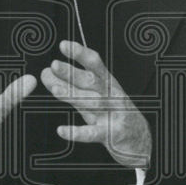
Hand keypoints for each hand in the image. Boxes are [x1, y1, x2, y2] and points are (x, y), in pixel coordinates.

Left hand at [40, 40, 151, 168]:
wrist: (139, 139)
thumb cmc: (112, 113)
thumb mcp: (91, 97)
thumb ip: (69, 86)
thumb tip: (46, 73)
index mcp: (107, 83)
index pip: (94, 64)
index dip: (80, 53)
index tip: (64, 45)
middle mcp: (111, 95)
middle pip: (92, 81)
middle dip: (73, 72)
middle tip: (54, 64)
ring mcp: (113, 114)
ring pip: (93, 103)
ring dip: (74, 95)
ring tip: (55, 90)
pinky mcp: (110, 134)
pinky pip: (92, 133)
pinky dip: (77, 132)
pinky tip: (62, 130)